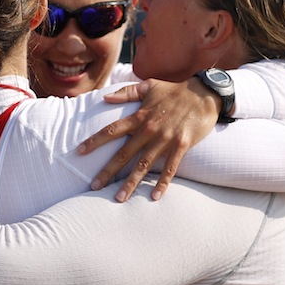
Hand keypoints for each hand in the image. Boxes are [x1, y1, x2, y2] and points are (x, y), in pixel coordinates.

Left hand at [77, 78, 219, 201]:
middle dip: (108, 171)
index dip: (95, 141)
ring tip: (119, 198)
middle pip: (124, 153)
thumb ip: (126, 92)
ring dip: (130, 183)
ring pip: (143, 165)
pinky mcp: (181, 146)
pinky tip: (155, 197)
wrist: (205, 94)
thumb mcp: (149, 86)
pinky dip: (162, 183)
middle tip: (94, 186)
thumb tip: (105, 97)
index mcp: (140, 116)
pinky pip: (170, 168)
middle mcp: (149, 129)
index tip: (79, 152)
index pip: (112, 130)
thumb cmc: (175, 90)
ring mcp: (165, 139)